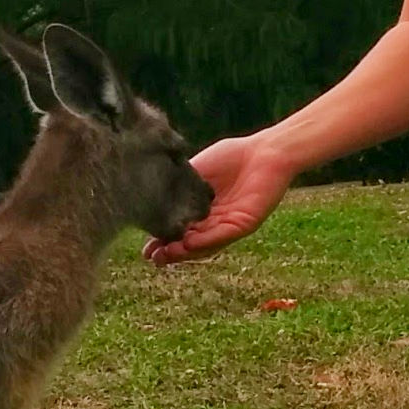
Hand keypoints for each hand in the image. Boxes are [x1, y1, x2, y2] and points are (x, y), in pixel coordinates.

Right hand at [142, 133, 295, 265]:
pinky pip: (222, 235)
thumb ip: (177, 186)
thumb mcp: (195, 171)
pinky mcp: (243, 224)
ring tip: (165, 254)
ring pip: (204, 244)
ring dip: (184, 251)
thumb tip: (148, 197)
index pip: (179, 230)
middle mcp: (214, 222)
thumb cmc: (231, 157)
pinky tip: (188, 243)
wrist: (264, 151)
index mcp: (201, 210)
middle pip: (189, 242)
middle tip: (152, 257)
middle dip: (170, 251)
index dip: (162, 240)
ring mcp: (228, 225)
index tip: (145, 248)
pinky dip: (205, 241)